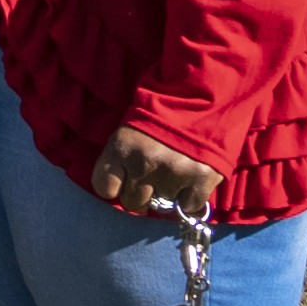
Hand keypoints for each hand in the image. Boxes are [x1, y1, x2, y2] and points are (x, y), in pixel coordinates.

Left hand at [90, 123, 222, 222]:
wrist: (202, 98)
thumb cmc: (160, 116)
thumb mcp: (129, 132)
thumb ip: (122, 161)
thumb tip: (123, 192)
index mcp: (121, 149)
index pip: (104, 187)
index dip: (115, 187)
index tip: (124, 181)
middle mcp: (143, 164)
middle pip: (132, 203)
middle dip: (142, 194)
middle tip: (153, 179)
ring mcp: (172, 173)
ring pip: (162, 206)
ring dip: (168, 194)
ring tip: (176, 172)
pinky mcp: (200, 180)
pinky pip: (189, 207)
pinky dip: (191, 199)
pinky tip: (192, 181)